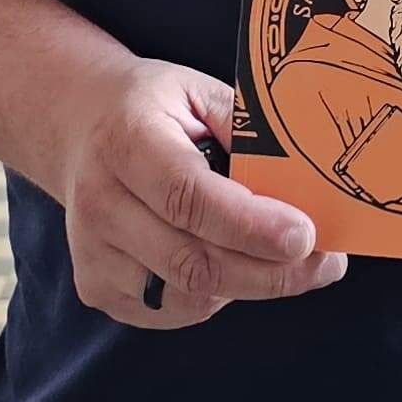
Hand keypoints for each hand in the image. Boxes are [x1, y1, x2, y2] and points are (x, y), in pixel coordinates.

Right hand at [43, 55, 347, 328]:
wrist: (78, 126)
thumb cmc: (149, 107)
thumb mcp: (197, 91)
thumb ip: (246, 129)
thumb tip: (306, 176)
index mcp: (127, 141)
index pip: (188, 197)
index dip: (251, 225)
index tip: (305, 236)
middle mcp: (100, 202)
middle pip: (192, 261)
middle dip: (270, 272)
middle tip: (324, 263)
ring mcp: (92, 252)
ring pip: (187, 295)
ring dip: (249, 286)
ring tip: (285, 261)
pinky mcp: (96, 287)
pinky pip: (172, 310)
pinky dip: (215, 295)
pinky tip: (231, 264)